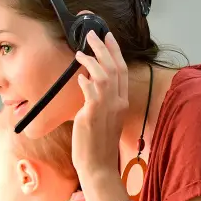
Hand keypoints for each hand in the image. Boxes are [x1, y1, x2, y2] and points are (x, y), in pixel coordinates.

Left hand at [72, 30, 128, 180]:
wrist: (98, 166)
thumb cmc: (96, 145)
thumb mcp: (102, 119)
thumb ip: (98, 101)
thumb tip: (87, 84)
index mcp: (121, 103)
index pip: (122, 71)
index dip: (115, 52)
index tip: (108, 38)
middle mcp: (118, 103)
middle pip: (115, 67)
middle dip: (104, 48)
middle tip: (93, 34)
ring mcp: (107, 108)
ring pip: (104, 75)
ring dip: (92, 59)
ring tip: (81, 50)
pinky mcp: (93, 114)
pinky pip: (92, 91)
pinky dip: (86, 80)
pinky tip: (79, 75)